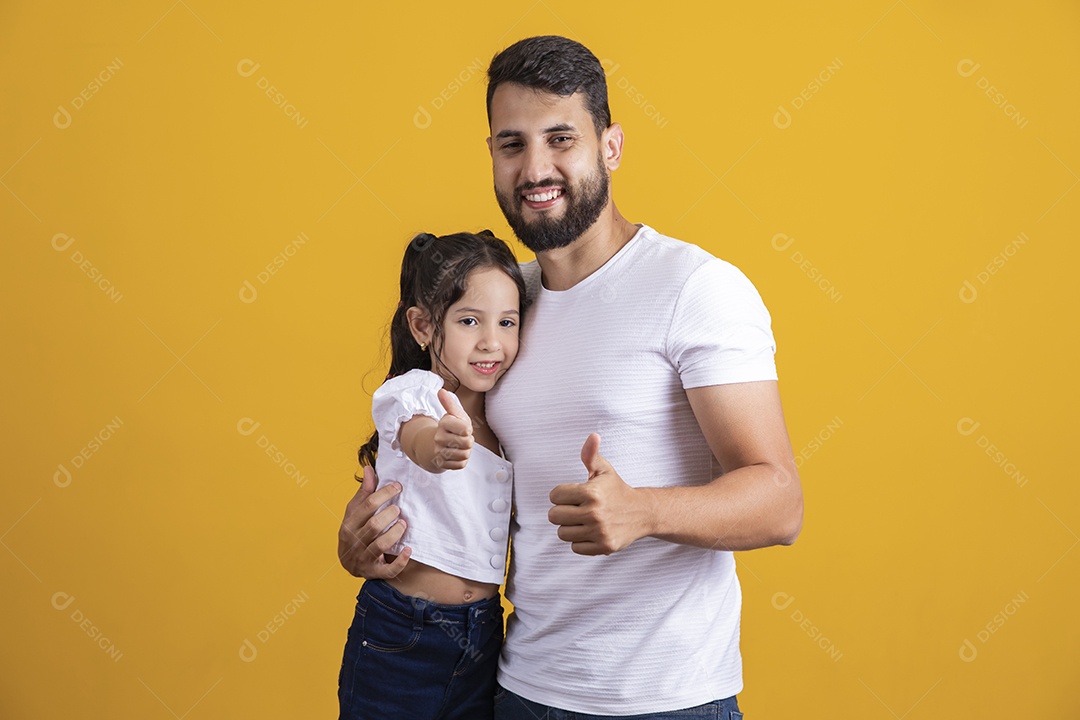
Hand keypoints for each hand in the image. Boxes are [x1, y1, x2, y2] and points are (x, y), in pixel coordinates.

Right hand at [337, 464, 411, 577]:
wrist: (348, 563)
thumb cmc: (355, 531)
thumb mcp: (355, 512)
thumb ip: (364, 493)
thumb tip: (369, 469)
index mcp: (349, 524)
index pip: (367, 505)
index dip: (385, 493)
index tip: (398, 487)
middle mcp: (354, 541)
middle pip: (374, 525)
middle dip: (390, 514)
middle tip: (399, 509)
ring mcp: (363, 558)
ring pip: (381, 545)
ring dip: (396, 533)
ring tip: (404, 524)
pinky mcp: (374, 572)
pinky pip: (388, 569)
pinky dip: (400, 561)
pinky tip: (409, 549)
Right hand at [433, 389, 472, 470]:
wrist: (436, 444)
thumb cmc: (451, 427)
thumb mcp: (454, 414)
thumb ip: (450, 403)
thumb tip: (441, 391)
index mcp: (443, 424)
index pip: (465, 429)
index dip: (468, 429)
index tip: (463, 428)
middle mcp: (439, 438)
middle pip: (467, 443)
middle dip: (468, 441)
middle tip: (462, 437)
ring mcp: (439, 452)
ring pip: (464, 455)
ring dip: (465, 451)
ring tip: (459, 446)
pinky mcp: (442, 464)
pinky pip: (461, 464)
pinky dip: (461, 460)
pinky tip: (456, 454)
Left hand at [548, 434, 650, 554]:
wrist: (642, 512)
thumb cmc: (617, 490)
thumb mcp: (604, 470)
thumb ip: (591, 454)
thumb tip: (593, 436)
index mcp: (591, 492)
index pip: (554, 496)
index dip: (561, 494)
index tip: (572, 495)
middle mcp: (594, 513)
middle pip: (554, 516)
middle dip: (562, 511)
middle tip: (575, 508)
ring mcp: (599, 531)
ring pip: (562, 533)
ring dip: (569, 527)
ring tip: (583, 520)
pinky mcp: (604, 547)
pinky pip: (575, 547)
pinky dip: (580, 541)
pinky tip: (591, 532)